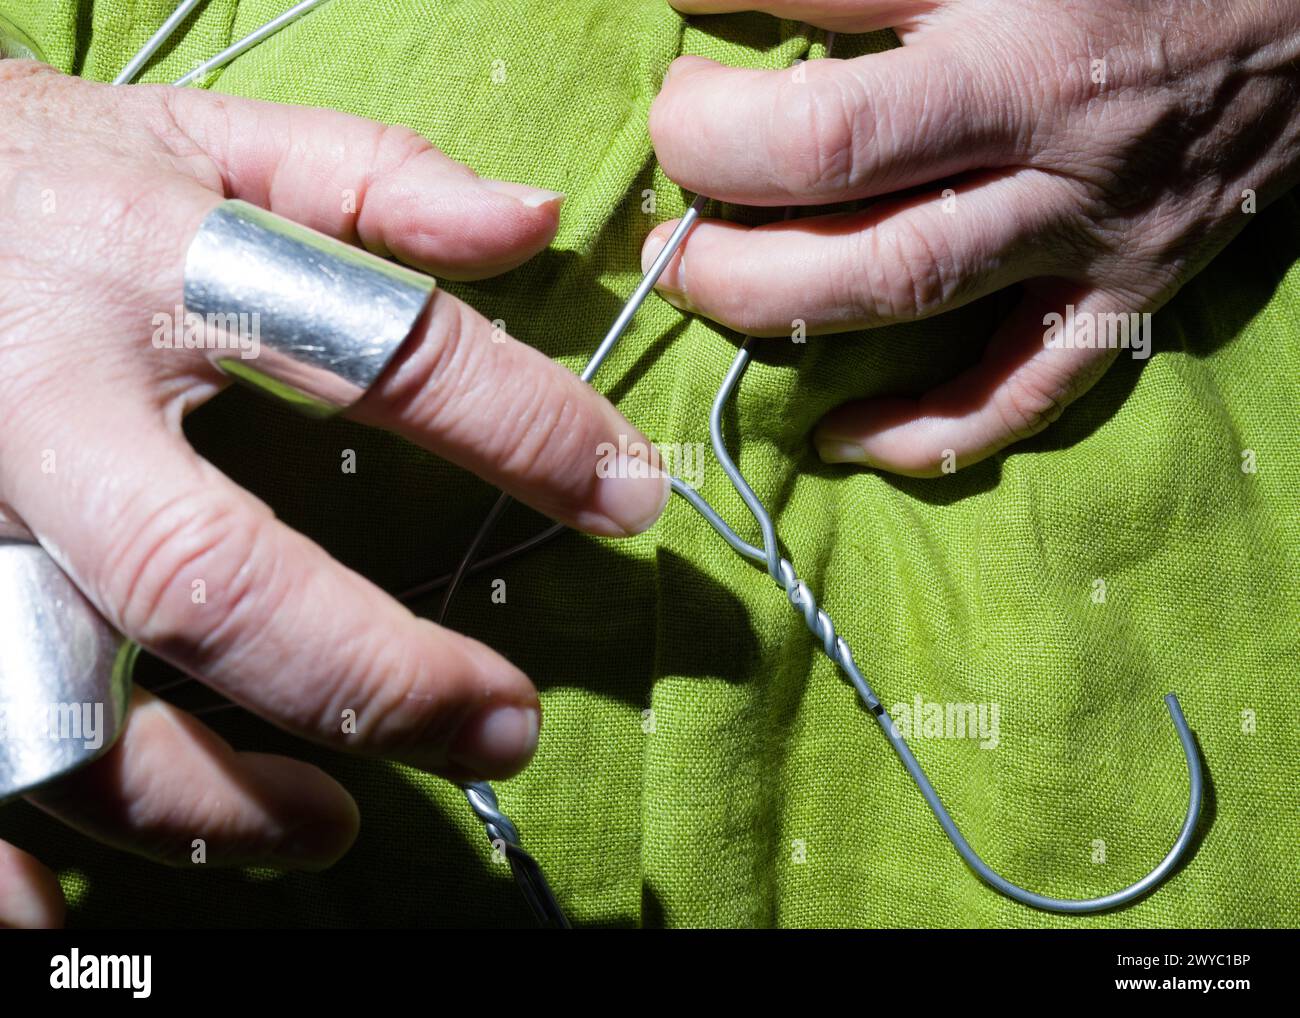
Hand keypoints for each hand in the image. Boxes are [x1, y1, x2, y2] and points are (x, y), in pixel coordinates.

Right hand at [0, 61, 668, 925]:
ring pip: (69, 710)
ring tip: (332, 828)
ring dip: (213, 803)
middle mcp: (47, 410)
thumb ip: (371, 179)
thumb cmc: (54, 176)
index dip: (521, 430)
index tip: (627, 498)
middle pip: (214, 581)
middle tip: (505, 729)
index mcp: (150, 272)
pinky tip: (86, 915)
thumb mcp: (206, 138)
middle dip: (376, 676)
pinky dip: (16, 863)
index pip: (377, 352)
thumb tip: (534, 223)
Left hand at [646, 0, 1299, 474]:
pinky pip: (1024, 392)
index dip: (710, 57)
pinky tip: (844, 438)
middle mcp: (1048, 110)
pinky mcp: (1134, 290)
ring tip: (699, 283)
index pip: (817, 15)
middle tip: (669, 191)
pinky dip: (928, 433)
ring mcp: (1094, 216)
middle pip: (834, 164)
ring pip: (903, 282)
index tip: (678, 70)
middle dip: (713, 182)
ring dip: (771, 299)